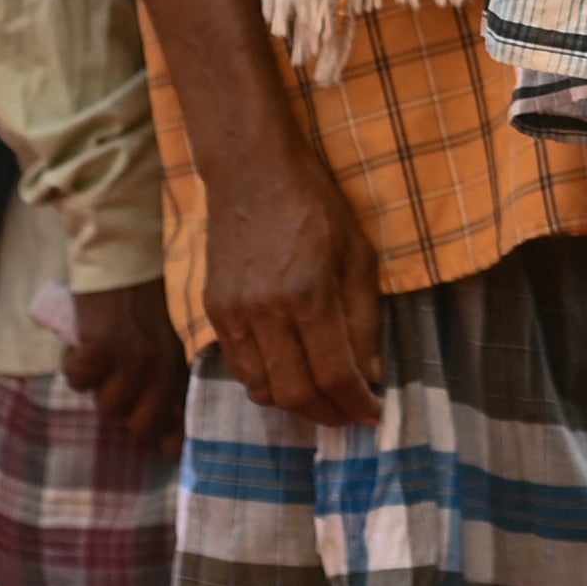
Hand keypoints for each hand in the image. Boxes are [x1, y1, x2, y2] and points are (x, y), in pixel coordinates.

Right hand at [59, 279, 187, 451]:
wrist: (127, 251)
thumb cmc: (152, 287)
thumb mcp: (176, 328)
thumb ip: (174, 364)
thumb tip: (170, 407)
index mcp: (180, 363)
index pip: (180, 419)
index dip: (172, 439)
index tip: (166, 447)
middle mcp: (158, 369)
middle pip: (138, 423)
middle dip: (127, 412)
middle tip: (117, 390)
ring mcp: (128, 361)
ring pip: (106, 405)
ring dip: (98, 388)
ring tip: (98, 362)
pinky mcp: (98, 349)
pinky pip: (78, 380)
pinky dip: (73, 367)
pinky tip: (78, 349)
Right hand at [196, 145, 383, 426]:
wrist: (251, 170)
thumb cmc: (316, 206)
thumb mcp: (359, 255)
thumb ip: (365, 319)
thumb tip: (370, 375)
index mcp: (309, 294)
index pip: (334, 374)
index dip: (356, 404)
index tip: (372, 414)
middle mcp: (266, 311)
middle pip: (295, 393)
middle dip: (328, 414)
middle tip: (348, 414)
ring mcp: (233, 313)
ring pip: (262, 388)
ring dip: (294, 404)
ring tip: (320, 399)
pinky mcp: (214, 310)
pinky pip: (238, 367)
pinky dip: (265, 383)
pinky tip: (288, 375)